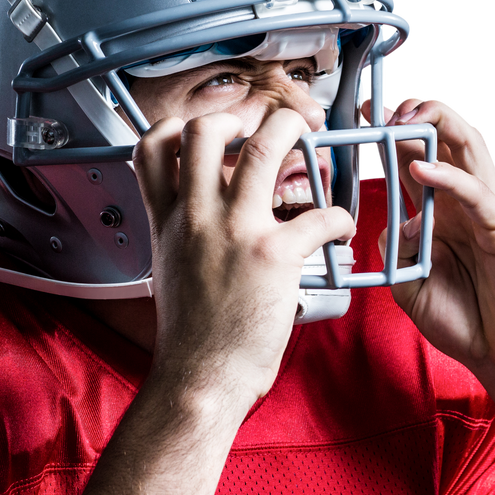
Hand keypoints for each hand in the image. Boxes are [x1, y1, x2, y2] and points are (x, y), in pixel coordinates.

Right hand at [133, 109, 354, 405]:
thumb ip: (181, 230)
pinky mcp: (274, 256)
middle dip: (241, 113)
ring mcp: (235, 231)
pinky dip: (339, 217)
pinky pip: (320, 215)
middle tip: (266, 125)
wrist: (199, 380)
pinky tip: (340, 230)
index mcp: (169, 220)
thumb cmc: (191, 337)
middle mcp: (197, 216)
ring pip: (265, 149)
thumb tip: (200, 213)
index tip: (212, 130)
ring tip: (308, 136)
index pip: (153, 147)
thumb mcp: (169, 267)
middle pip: (205, 130)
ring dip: (291, 131)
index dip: (180, 125)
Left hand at [375, 96, 494, 404]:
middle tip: (378, 109)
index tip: (360, 119)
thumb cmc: (466, 319)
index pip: (415, 155)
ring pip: (470, 147)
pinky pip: (477, 193)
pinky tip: (421, 167)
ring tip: (403, 118)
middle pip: (444, 137)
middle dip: (412, 114)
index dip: (389, 132)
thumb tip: (394, 224)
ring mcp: (487, 210)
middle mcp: (464, 201)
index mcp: (439, 210)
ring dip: (436, 125)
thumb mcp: (410, 283)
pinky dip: (449, 176)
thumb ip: (397, 250)